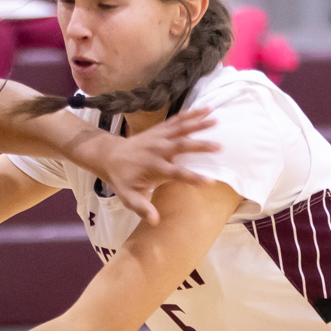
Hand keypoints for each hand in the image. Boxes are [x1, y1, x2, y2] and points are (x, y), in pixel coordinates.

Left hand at [89, 109, 220, 224]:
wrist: (110, 156)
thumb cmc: (123, 179)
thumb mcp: (128, 197)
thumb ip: (142, 208)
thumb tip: (155, 221)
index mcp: (153, 167)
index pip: (176, 173)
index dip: (192, 177)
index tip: (210, 181)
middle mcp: (157, 149)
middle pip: (182, 146)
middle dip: (200, 146)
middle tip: (220, 146)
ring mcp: (158, 136)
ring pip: (181, 128)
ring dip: (199, 124)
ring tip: (216, 120)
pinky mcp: (159, 129)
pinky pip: (176, 120)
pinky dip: (190, 114)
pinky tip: (204, 109)